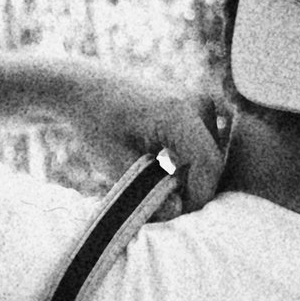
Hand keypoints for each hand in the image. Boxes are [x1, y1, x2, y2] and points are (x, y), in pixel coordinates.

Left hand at [74, 74, 230, 211]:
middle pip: (212, 161)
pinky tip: (161, 166)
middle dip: (192, 188)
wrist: (87, 89)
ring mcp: (199, 102)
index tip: (175, 211)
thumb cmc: (97, 123)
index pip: (208, 164)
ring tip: (156, 182)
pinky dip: (187, 162)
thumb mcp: (116, 163)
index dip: (198, 194)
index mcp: (179, 114)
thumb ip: (149, 189)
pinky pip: (202, 145)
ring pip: (209, 155)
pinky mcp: (195, 106)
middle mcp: (196, 103)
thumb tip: (177, 211)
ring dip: (189, 175)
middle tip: (161, 203)